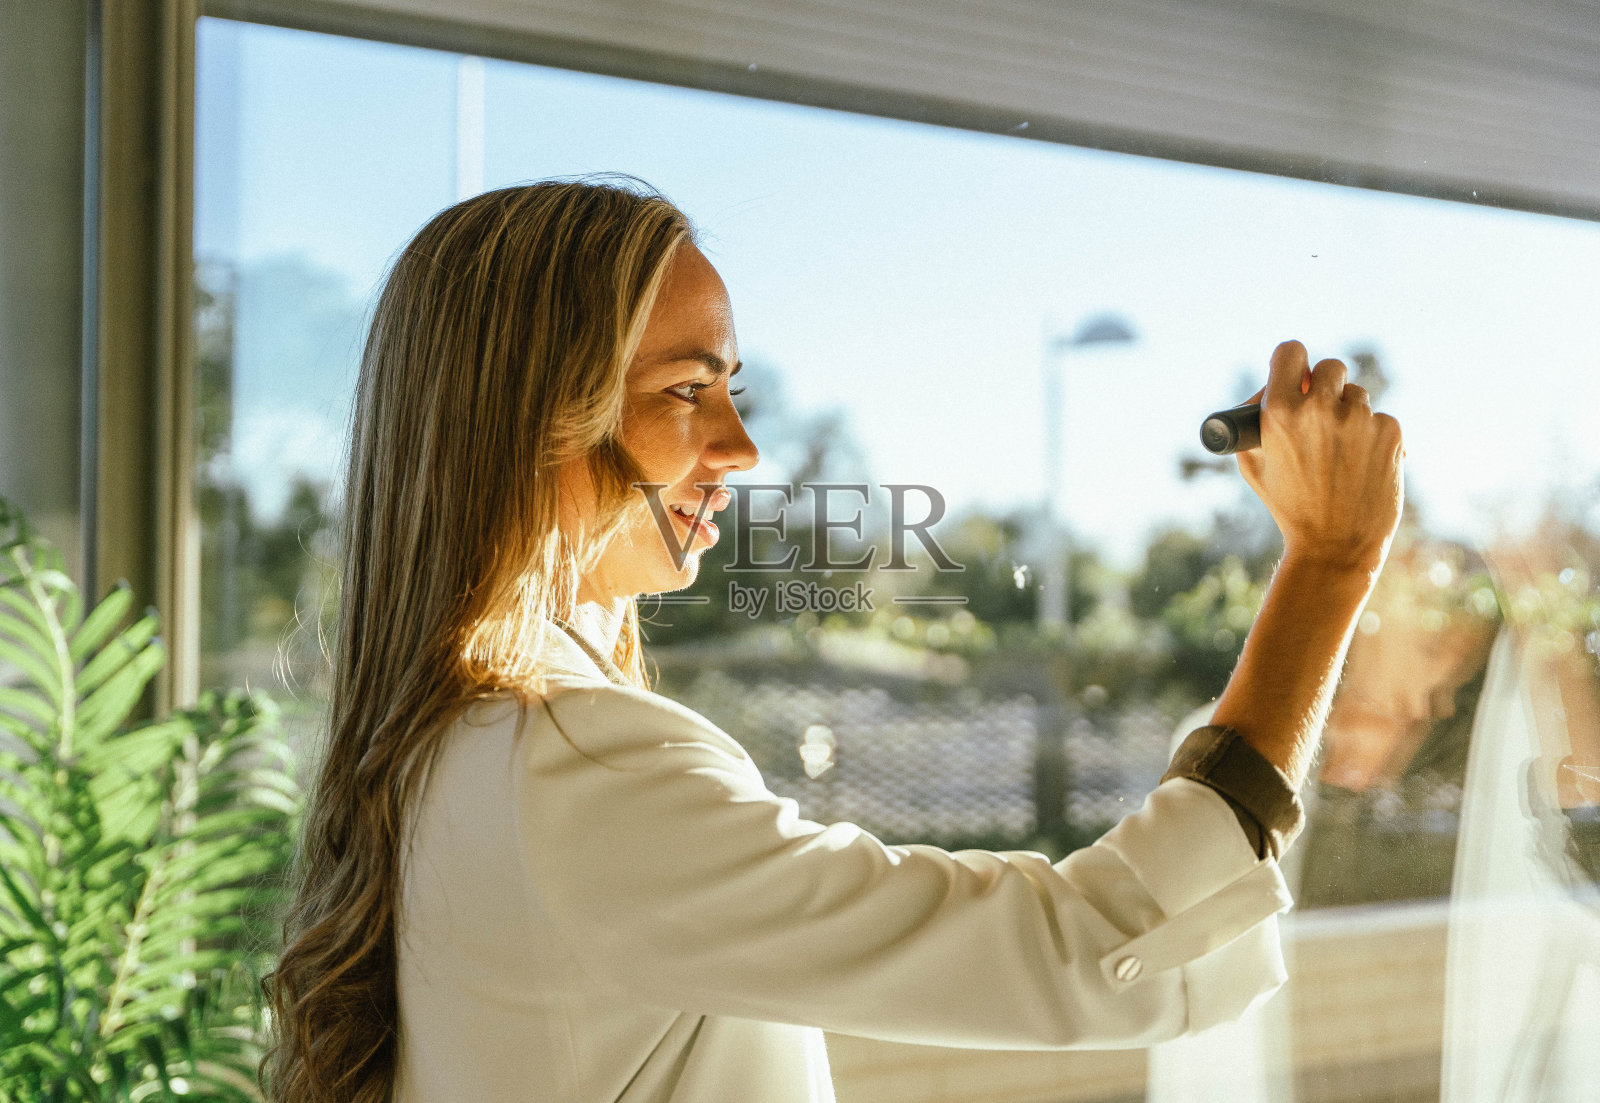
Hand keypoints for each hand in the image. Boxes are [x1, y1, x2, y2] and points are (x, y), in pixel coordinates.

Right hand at [1237, 341, 1404, 575]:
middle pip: (1329, 366)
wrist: (1334, 547)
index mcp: (1280, 412)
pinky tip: (1362, 464)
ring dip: (1349, 413)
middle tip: (1321, 411)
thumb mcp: (1253, 464)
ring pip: (1357, 394)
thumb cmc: (1288, 506)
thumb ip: (1258, 422)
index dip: (1291, 363)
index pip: (1290, 351)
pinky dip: (1372, 437)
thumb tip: (1270, 390)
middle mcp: (1321, 408)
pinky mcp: (1391, 433)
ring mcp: (1359, 419)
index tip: (1295, 377)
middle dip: (1325, 385)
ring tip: (1340, 452)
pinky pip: (1380, 419)